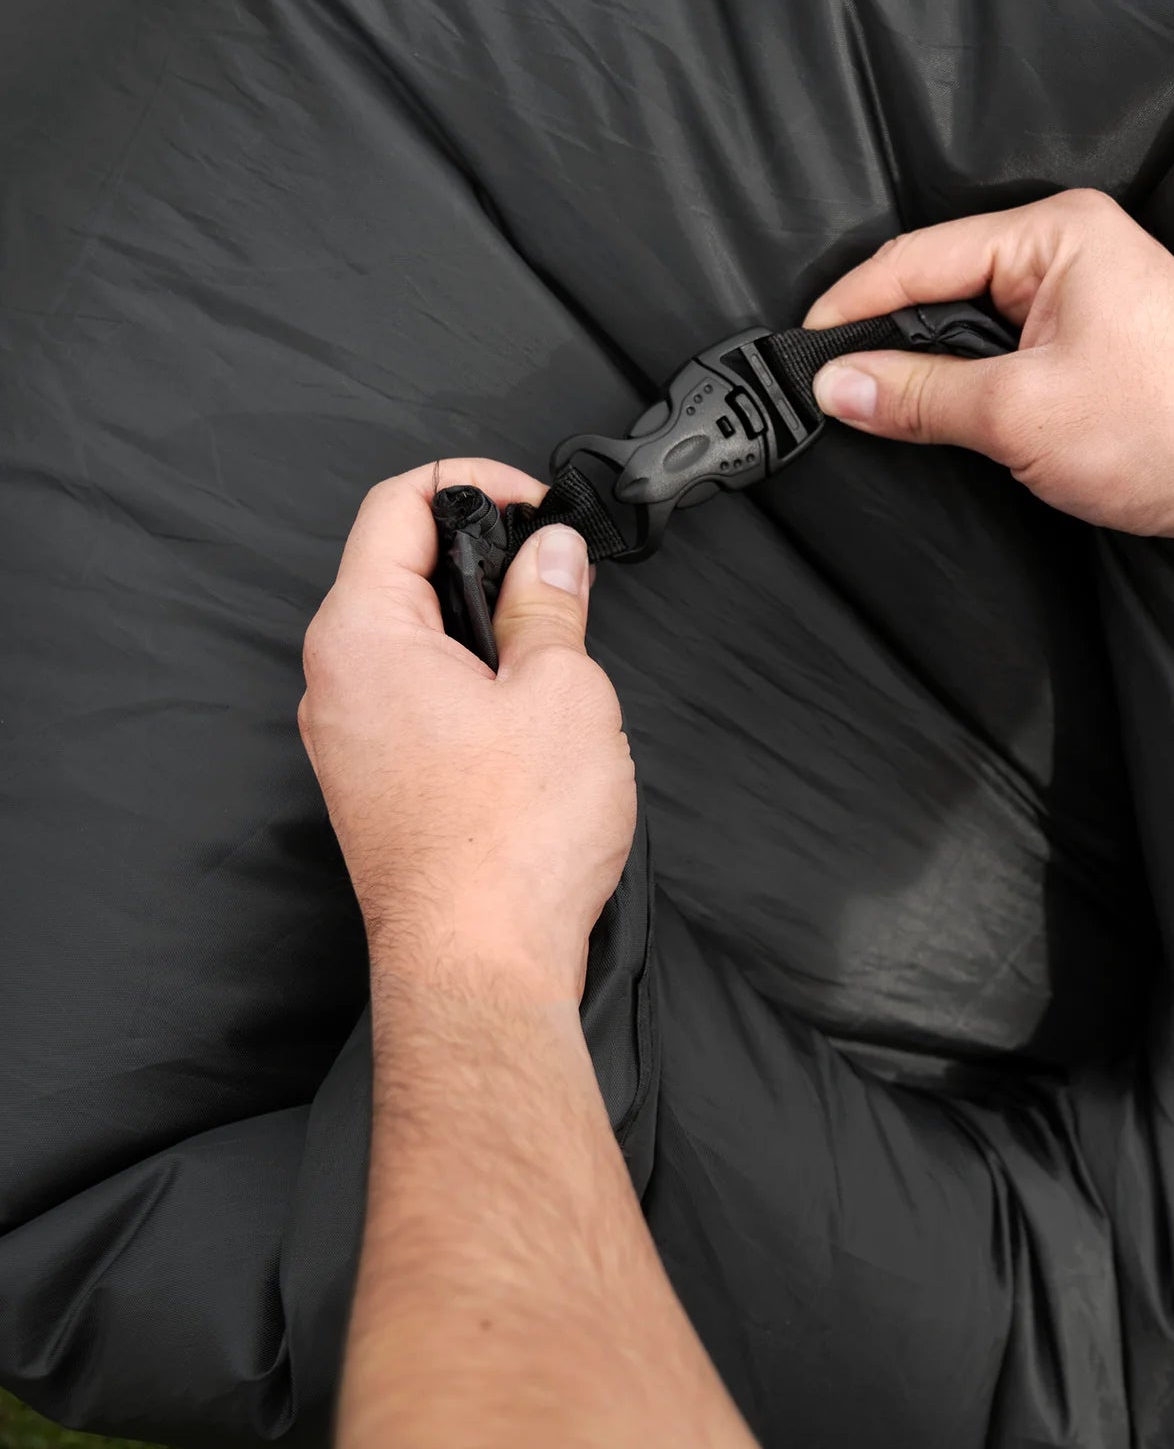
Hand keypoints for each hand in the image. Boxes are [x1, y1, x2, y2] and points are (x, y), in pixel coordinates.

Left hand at [298, 460, 635, 1004]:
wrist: (479, 967)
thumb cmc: (511, 842)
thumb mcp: (561, 689)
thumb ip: (551, 603)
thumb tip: (552, 551)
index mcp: (363, 634)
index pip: (396, 504)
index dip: (474, 481)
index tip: (536, 505)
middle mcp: (337, 681)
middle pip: (400, 568)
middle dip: (488, 559)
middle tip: (561, 582)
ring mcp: (349, 736)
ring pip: (413, 638)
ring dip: (484, 627)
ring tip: (556, 658)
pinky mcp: (375, 781)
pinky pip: (415, 696)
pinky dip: (470, 681)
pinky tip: (528, 719)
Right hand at [806, 188, 1173, 580]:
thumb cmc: (1170, 430)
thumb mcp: (1019, 413)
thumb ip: (918, 397)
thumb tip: (836, 386)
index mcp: (1055, 233)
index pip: (919, 258)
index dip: (850, 307)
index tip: (799, 356)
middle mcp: (1072, 255)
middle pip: (942, 287)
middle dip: (883, 339)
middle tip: (826, 392)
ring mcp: (1090, 306)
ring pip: (974, 330)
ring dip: (928, 373)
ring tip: (871, 412)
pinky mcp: (1100, 358)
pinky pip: (1009, 362)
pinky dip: (970, 393)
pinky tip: (940, 426)